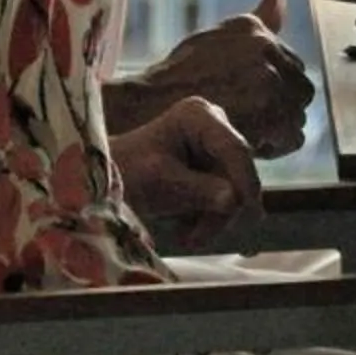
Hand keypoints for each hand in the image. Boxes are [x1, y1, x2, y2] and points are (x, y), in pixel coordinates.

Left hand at [111, 96, 263, 249]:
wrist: (105, 182)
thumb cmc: (127, 173)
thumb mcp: (161, 182)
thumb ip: (199, 190)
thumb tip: (234, 200)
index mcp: (198, 116)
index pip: (233, 147)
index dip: (245, 178)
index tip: (250, 208)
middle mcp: (214, 126)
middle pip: (237, 171)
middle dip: (222, 206)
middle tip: (197, 238)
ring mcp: (215, 146)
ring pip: (234, 188)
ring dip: (214, 217)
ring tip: (187, 237)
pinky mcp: (214, 167)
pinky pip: (226, 195)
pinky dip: (209, 215)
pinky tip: (187, 228)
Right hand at [125, 0, 313, 158]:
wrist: (148, 110)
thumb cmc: (180, 77)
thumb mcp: (219, 37)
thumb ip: (259, 18)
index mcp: (255, 30)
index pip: (294, 63)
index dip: (277, 87)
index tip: (256, 100)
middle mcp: (265, 50)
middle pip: (301, 88)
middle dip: (284, 105)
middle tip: (255, 119)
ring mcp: (269, 82)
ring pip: (297, 113)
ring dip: (279, 126)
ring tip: (249, 130)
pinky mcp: (269, 115)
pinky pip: (293, 136)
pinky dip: (276, 145)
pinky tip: (251, 143)